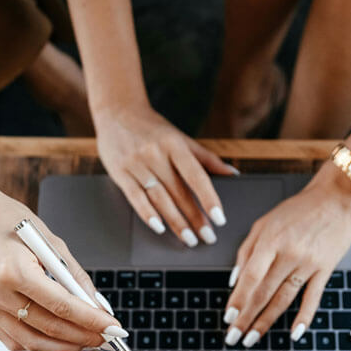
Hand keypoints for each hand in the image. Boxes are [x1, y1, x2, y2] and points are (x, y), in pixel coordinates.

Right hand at [0, 180, 124, 350]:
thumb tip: (97, 306)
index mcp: (14, 271)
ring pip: (31, 341)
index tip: (113, 328)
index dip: (91, 321)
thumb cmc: (8, 221)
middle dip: (83, 337)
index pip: (62, 307)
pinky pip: (13, 340)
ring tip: (86, 343)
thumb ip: (75, 277)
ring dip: (63, 346)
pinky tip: (58, 340)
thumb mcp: (50, 241)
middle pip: (48, 327)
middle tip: (106, 338)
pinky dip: (38, 344)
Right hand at [94, 103, 236, 246]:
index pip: (196, 176)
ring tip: (189, 239)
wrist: (117, 112)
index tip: (219, 219)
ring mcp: (137, 164)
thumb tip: (233, 174)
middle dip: (195, 218)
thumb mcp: (181, 139)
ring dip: (175, 221)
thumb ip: (206, 159)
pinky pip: (135, 197)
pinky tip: (159, 228)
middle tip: (207, 237)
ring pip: (160, 198)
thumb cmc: (153, 129)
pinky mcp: (120, 172)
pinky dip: (147, 214)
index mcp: (175, 145)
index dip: (209, 199)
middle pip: (179, 192)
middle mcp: (156, 154)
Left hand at [222, 165, 350, 346]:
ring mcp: (308, 263)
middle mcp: (288, 254)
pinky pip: (313, 298)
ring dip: (266, 321)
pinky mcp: (325, 269)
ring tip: (252, 338)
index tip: (228, 317)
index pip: (250, 277)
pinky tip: (294, 333)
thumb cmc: (298, 210)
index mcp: (270, 241)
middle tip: (234, 337)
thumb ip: (246, 250)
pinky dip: (304, 317)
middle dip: (246, 318)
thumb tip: (234, 280)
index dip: (238, 299)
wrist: (336, 199)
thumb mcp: (264, 223)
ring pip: (283, 298)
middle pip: (263, 292)